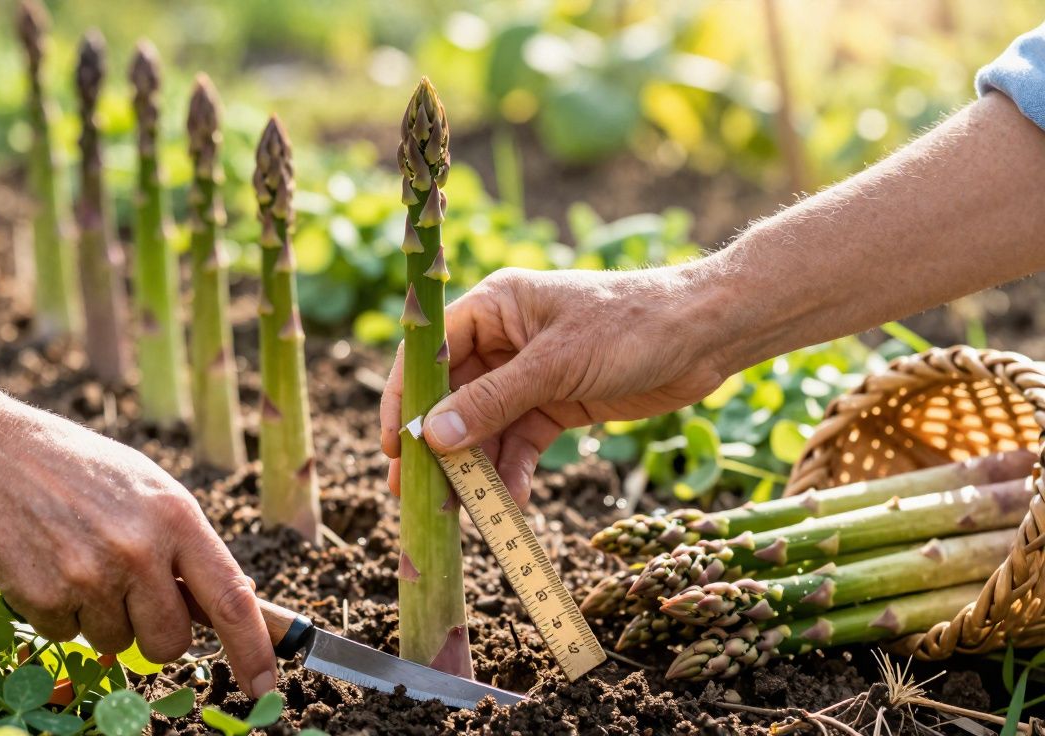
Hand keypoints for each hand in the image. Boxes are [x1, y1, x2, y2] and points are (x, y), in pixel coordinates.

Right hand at [0, 400, 276, 697]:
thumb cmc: (72, 466)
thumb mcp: (144, 486)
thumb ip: (180, 543)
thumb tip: (217, 605)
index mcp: (176, 515)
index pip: (232, 600)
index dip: (254, 651)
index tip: (266, 689)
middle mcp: (140, 549)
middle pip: (170, 641)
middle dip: (154, 634)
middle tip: (127, 592)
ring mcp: (90, 575)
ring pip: (116, 643)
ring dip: (99, 616)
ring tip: (75, 556)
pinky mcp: (41, 596)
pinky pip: (66, 635)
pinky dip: (57, 611)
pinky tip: (44, 561)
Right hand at [380, 267, 725, 504]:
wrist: (706, 336)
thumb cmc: (631, 325)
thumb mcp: (556, 364)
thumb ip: (493, 401)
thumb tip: (432, 435)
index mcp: (493, 307)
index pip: (429, 352)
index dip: (405, 397)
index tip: (393, 444)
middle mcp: (503, 340)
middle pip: (451, 397)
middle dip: (437, 445)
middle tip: (414, 493)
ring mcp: (529, 375)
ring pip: (485, 427)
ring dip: (476, 468)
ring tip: (466, 510)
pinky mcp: (555, 405)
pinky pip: (521, 443)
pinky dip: (515, 472)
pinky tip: (514, 501)